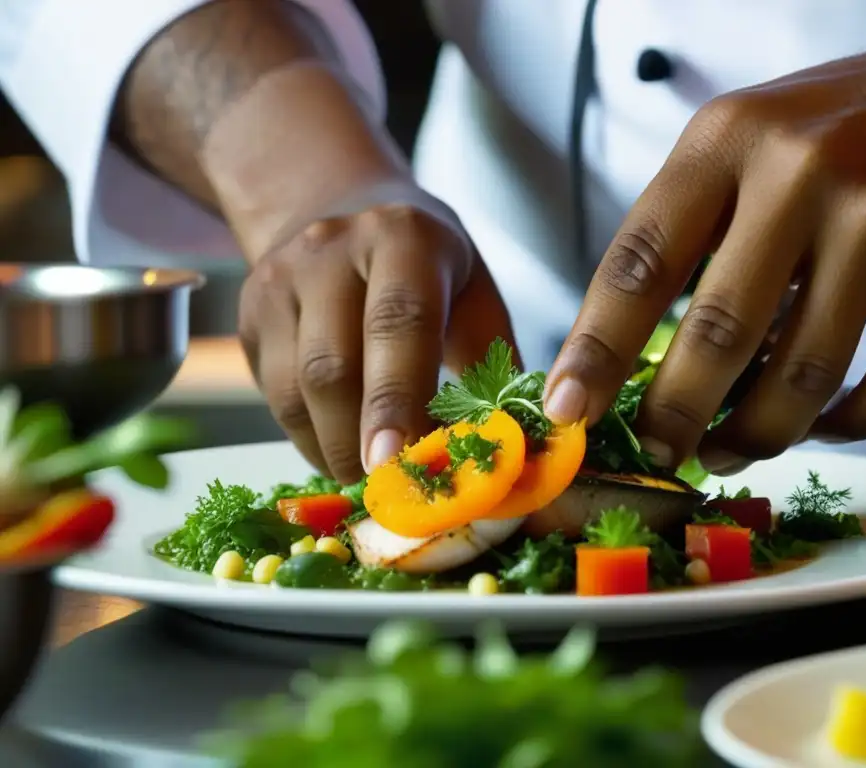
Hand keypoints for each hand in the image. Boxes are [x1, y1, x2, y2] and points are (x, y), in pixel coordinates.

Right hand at [239, 205, 515, 481]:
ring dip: (330, 448)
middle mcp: (329, 249)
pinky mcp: (249, 314)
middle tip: (388, 487)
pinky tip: (340, 446)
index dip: (397, 399)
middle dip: (357, 442)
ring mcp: (278, 280)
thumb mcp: (474, 292)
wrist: (337, 207)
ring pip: (291, 389)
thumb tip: (509, 444)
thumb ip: (491, 362)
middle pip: (330, 366)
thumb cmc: (426, 265)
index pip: (397, 322)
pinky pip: (272, 394)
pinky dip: (307, 436)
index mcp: (402, 237)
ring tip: (367, 474)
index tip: (397, 463)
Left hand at [545, 14, 865, 473]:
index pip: (640, 261)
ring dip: (755, 435)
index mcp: (728, 141)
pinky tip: (819, 424)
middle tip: (657, 449)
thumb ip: (685, 232)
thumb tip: (620, 359)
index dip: (596, 349)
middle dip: (674, 414)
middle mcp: (803, 173)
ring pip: (801, 378)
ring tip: (726, 449)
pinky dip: (847, 428)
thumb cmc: (833, 133)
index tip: (567, 410)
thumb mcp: (741, 146)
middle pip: (719, 332)